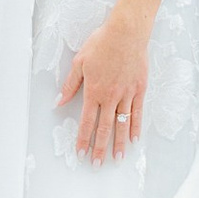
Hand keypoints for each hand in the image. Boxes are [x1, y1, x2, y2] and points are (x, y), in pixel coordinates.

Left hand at [56, 10, 149, 163]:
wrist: (127, 32)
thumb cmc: (102, 43)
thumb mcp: (80, 62)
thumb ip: (70, 85)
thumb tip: (59, 101)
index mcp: (94, 91)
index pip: (86, 122)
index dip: (83, 139)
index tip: (80, 153)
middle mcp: (111, 97)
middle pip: (105, 128)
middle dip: (100, 149)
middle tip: (97, 164)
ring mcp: (127, 95)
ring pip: (122, 124)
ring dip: (119, 144)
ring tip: (117, 159)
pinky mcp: (139, 90)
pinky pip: (137, 113)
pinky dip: (135, 127)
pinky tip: (134, 139)